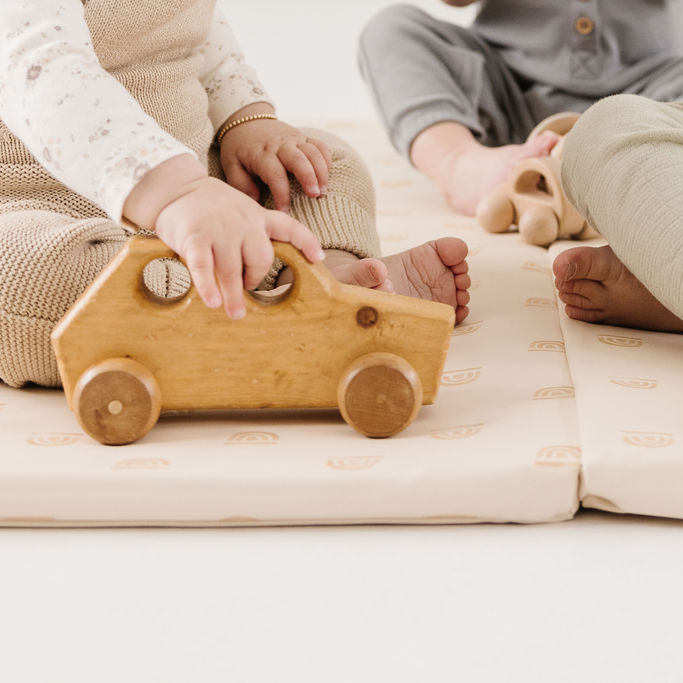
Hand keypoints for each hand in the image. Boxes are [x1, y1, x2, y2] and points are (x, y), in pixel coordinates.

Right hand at [154, 177, 323, 318]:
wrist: (177, 187)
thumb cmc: (212, 209)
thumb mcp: (242, 212)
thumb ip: (254, 235)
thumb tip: (257, 273)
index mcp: (257, 217)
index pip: (289, 227)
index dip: (306, 242)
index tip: (318, 258)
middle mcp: (243, 223)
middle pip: (262, 257)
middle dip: (256, 277)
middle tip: (245, 287)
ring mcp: (219, 230)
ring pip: (233, 268)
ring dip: (234, 295)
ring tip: (235, 314)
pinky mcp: (195, 237)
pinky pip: (204, 266)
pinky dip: (208, 286)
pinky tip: (213, 302)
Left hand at [220, 105, 331, 211]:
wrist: (244, 120)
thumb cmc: (239, 149)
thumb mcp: (232, 165)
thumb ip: (241, 184)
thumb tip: (256, 200)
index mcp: (261, 154)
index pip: (274, 174)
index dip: (281, 193)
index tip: (283, 211)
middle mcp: (280, 145)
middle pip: (298, 159)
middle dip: (309, 178)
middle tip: (315, 196)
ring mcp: (294, 139)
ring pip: (313, 152)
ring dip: (321, 172)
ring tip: (323, 191)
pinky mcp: (303, 137)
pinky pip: (320, 145)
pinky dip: (326, 160)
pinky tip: (327, 176)